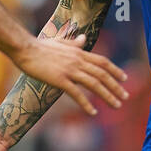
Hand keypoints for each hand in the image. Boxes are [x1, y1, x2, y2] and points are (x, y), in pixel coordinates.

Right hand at [10, 35, 126, 115]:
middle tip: (125, 97)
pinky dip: (86, 104)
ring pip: (94, 84)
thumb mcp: (60, 41)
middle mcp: (77, 61)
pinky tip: (93, 112)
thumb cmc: (40, 46)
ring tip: (116, 105)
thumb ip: (74, 42)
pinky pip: (76, 93)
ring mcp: (69, 70)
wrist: (25, 49)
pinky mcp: (60, 79)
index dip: (115, 70)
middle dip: (116, 86)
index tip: (125, 78)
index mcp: (78, 52)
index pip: (102, 61)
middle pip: (102, 74)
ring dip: (107, 95)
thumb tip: (84, 38)